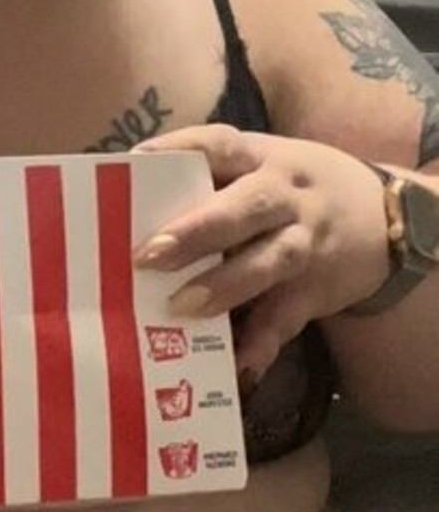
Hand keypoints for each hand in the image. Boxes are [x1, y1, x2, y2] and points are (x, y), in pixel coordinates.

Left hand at [132, 124, 391, 382]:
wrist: (388, 220)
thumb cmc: (294, 191)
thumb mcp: (264, 167)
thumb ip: (210, 181)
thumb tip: (123, 208)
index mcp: (263, 159)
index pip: (220, 145)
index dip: (178, 151)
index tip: (134, 162)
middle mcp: (286, 198)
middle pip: (246, 208)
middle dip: (198, 230)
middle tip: (150, 254)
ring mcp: (305, 244)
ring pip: (270, 261)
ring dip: (226, 285)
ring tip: (181, 308)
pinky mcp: (316, 291)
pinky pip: (287, 318)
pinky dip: (262, 343)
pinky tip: (236, 366)